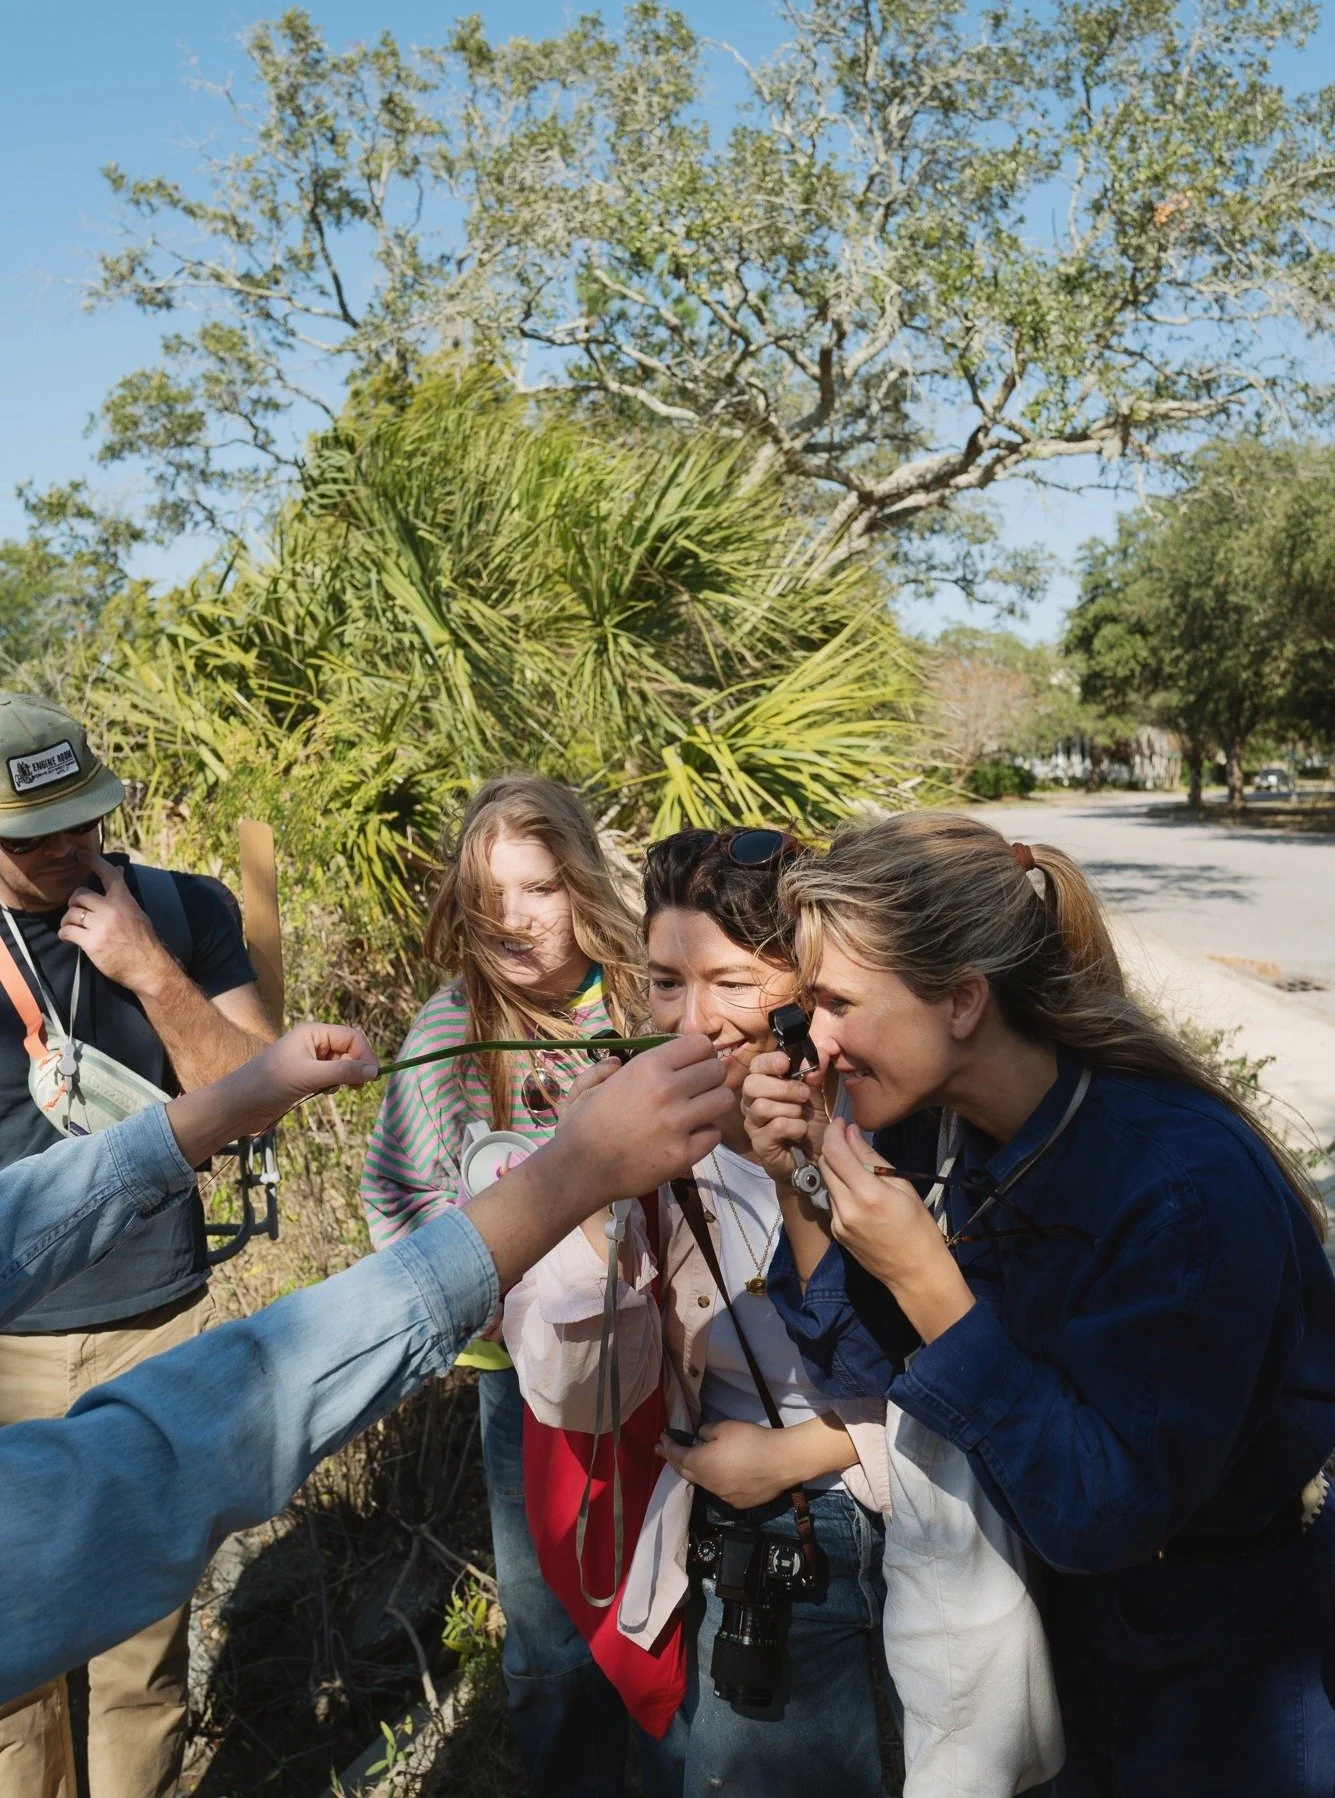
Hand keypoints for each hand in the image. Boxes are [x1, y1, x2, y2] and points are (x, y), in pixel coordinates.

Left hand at [59, 853, 174, 992]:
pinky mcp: (92, 943)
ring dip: (68, 921)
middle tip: (77, 914)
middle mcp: (112, 909)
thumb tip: (118, 870)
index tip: (80, 854)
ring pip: (70, 914)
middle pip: (79, 895)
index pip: (107, 873)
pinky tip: (69, 938)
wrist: (148, 967)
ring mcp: (101, 926)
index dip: (92, 861)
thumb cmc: (143, 941)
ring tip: (73, 929)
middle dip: (74, 904)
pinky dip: (64, 934)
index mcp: (124, 900)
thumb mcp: (137, 912)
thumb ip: (122, 893)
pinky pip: (67, 931)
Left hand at [244, 1021, 379, 1114]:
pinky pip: (329, 1077)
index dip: (365, 1054)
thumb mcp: (311, 1075)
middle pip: (348, 1050)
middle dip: (354, 1068)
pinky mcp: (304, 1076)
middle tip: (355, 1088)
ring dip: (342, 1078)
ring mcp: (308, 1060)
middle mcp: (312, 1042)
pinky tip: (322, 1093)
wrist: (240, 1104)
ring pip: (340, 1065)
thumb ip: (344, 1072)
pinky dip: (332, 1085)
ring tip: (330, 1090)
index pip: (351, 1037)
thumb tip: (374, 1071)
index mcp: (313, 1032)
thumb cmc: (271, 1083)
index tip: (372, 1078)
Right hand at [554, 1034, 731, 1206]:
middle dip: (710, 1079)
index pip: (700, 1044)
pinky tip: (688, 1137)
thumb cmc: (581, 1126)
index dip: (700, 1054)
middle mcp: (667, 1089)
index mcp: (647, 1066)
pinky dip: (705, 1135)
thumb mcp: (587, 1087)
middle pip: (717, 1071)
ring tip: (698, 1113)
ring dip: (713, 1105)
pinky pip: (714, 1134)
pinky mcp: (684, 1153)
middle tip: (697, 1091)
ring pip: (723, 1100)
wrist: (580, 1170)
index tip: (692, 1065)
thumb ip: (603, 1070)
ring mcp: (678, 1123)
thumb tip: (618, 1062)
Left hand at [656, 1419, 802, 1509]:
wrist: (780, 1462)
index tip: (661, 1438)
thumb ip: (706, 1432)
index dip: (668, 1446)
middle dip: (671, 1460)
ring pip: (703, 1483)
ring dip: (695, 1471)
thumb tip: (701, 1439)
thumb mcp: (723, 1427)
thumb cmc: (749, 1440)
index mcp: (700, 1464)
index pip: (677, 1456)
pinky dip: (715, 1481)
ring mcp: (722, 1496)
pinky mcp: (738, 1503)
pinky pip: (720, 1490)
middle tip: (663, 1451)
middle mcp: (707, 1483)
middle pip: (685, 1472)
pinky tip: (722, 1475)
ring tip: (692, 1462)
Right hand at [740, 1049, 827, 1187]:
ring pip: (762, 1106)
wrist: (815, 1161)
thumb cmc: (810, 1126)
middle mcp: (752, 1103)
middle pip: (752, 1084)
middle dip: (783, 1087)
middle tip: (804, 1095)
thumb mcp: (816, 1096)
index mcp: (764, 1086)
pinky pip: (775, 1127)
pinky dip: (794, 1126)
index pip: (755, 1066)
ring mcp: (753, 1125)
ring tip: (802, 1115)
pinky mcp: (760, 1144)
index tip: (787, 1065)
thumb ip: (816, 1074)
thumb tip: (823, 1051)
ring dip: (790, 1108)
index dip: (770, 1062)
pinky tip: (800, 1131)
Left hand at [819, 1119, 974, 1342]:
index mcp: (867, 1194)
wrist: (915, 1272)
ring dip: (834, 1166)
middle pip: (825, 1165)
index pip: (836, 1153)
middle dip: (831, 1145)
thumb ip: (872, 1158)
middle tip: (845, 1135)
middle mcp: (846, 1208)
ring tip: (853, 1161)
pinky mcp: (836, 1232)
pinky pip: (832, 1200)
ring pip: (826, 1182)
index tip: (840, 1121)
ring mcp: (838, 1222)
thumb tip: (851, 1133)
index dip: (834, 1132)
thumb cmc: (919, 1227)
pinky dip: (839, 1187)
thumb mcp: (902, 1186)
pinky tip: (855, 1188)